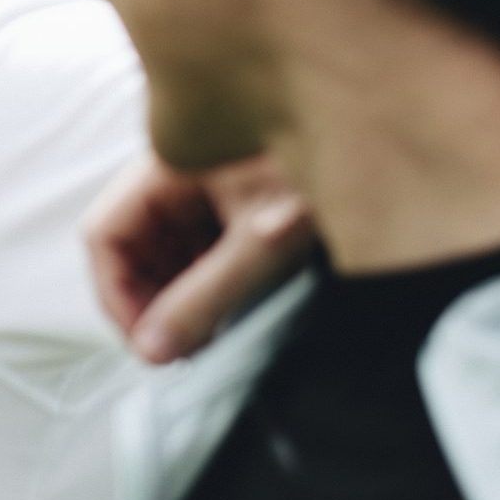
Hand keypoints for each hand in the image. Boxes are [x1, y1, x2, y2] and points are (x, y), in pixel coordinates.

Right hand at [85, 151, 315, 363]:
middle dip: (148, 301)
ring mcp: (199, 188)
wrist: (396, 147)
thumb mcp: (260, 246)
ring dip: (176, 295)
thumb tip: (152, 352)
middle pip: (128, 246)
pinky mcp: (228, 202)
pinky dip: (204, 281)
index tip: (147, 345)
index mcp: (165, 166)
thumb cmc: (323, 179)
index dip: (116, 295)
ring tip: (210, 332)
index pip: (104, 235)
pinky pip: (194, 246)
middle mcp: (172, 174)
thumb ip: (202, 299)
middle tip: (182, 348)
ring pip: (161, 250)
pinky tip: (233, 304)